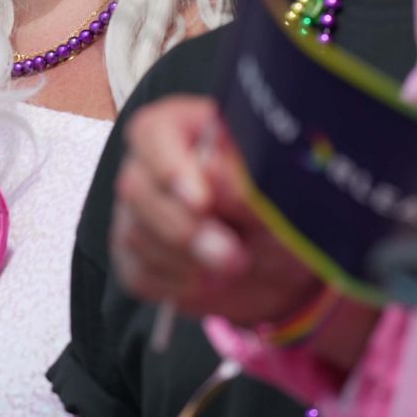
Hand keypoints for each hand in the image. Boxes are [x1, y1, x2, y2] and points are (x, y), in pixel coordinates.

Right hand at [111, 95, 324, 328]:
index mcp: (188, 131)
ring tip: (233, 267)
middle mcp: (153, 165)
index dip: (168, 165)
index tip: (200, 202)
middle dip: (185, 229)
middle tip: (234, 256)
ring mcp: (138, 210)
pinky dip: (176, 285)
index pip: (153, 132)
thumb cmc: (282, 216)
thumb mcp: (277, 197)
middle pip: (136, 187)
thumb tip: (210, 171)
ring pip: (134, 232)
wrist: (282, 269)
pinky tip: (209, 282)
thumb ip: (243, 182)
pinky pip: (137, 271)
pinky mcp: (135, 254)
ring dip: (187, 261)